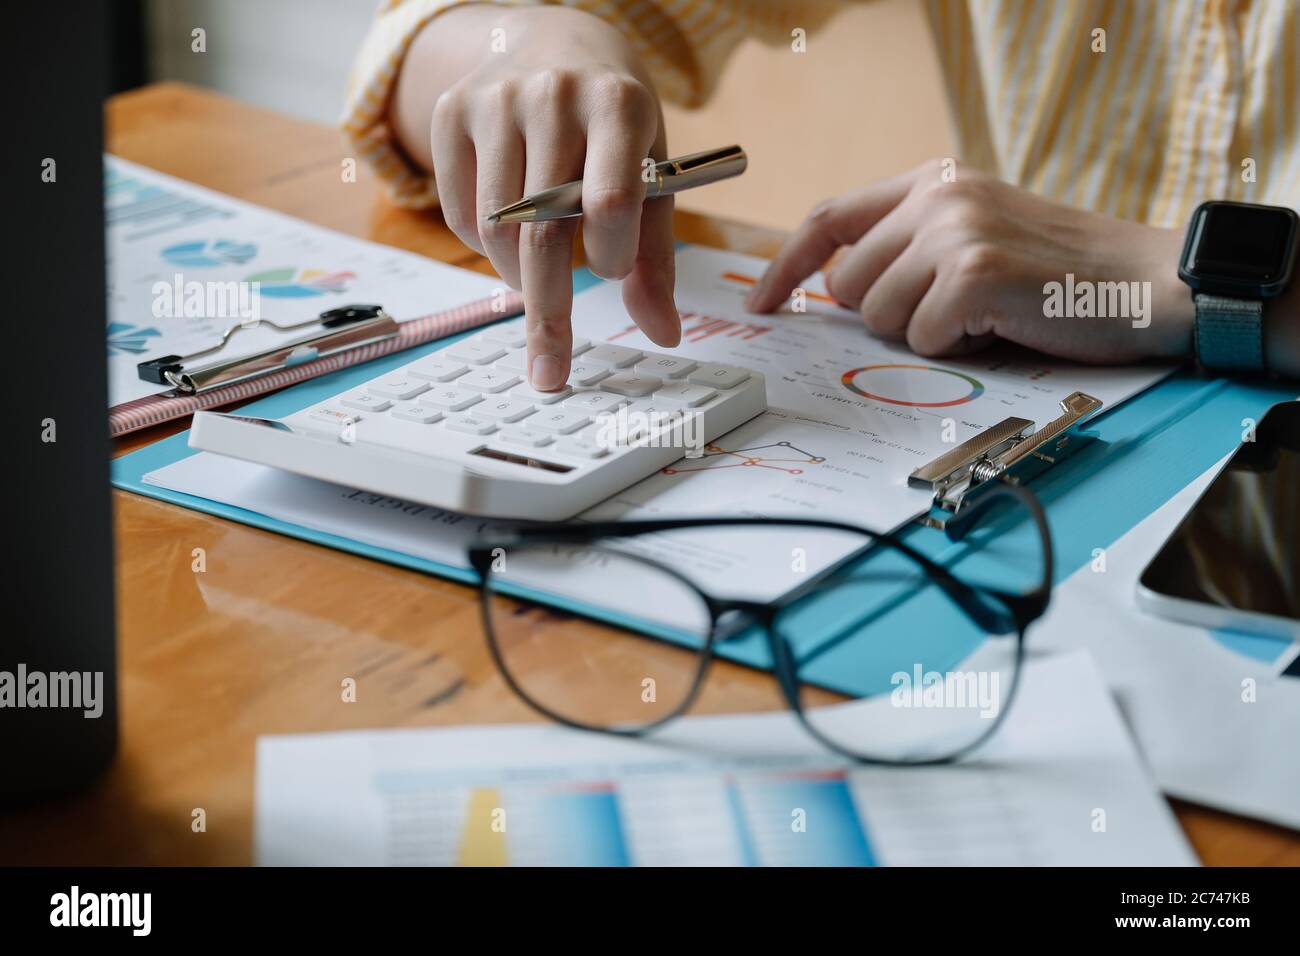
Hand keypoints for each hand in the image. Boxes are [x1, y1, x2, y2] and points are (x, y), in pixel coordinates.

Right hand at [399, 5, 679, 389]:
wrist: (554, 41)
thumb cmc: (614, 124)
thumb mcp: (650, 173)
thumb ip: (655, 255)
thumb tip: (663, 333)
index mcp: (619, 104)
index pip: (609, 201)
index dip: (610, 254)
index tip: (609, 273)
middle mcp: (554, 95)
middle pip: (542, 230)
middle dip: (548, 311)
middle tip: (551, 369)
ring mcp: (496, 100)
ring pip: (495, 230)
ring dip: (517, 278)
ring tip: (538, 277)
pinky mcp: (452, 113)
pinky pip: (460, 213)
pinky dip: (483, 247)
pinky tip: (509, 236)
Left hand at [746, 161, 1195, 365]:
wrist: (1150, 284)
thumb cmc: (1063, 275)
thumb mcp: (979, 233)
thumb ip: (910, 246)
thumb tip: (835, 286)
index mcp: (934, 183)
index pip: (829, 218)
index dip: (786, 265)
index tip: (760, 303)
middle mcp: (938, 198)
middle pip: (848, 284)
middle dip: (889, 315)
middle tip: (951, 312)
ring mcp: (955, 232)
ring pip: (881, 316)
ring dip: (926, 333)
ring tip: (984, 316)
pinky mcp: (974, 274)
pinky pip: (924, 340)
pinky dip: (960, 350)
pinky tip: (1002, 327)